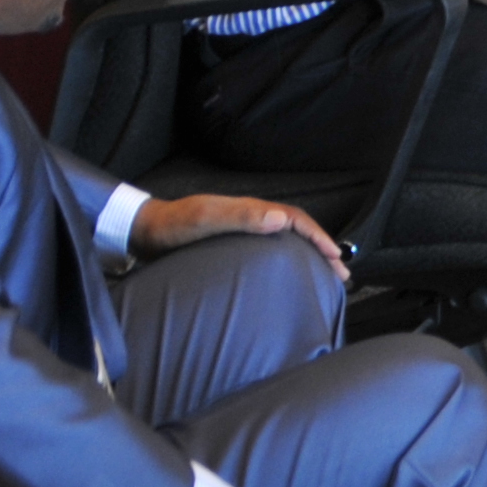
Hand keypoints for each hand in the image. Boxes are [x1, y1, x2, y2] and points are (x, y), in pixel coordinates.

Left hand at [130, 193, 346, 274]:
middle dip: (322, 248)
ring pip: (285, 240)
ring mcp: (242, 230)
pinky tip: (288, 274)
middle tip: (341, 273)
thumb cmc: (173, 227)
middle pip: (296, 229)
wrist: (145, 231)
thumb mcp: (205, 219)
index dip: (318, 237)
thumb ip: (241, 216)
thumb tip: (279, 218)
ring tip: (324, 275)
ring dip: (308, 255)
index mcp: (251, 210)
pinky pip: (270, 249)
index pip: (295, 219)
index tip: (335, 258)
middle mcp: (250, 218)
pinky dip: (288, 259)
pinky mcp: (231, 244)